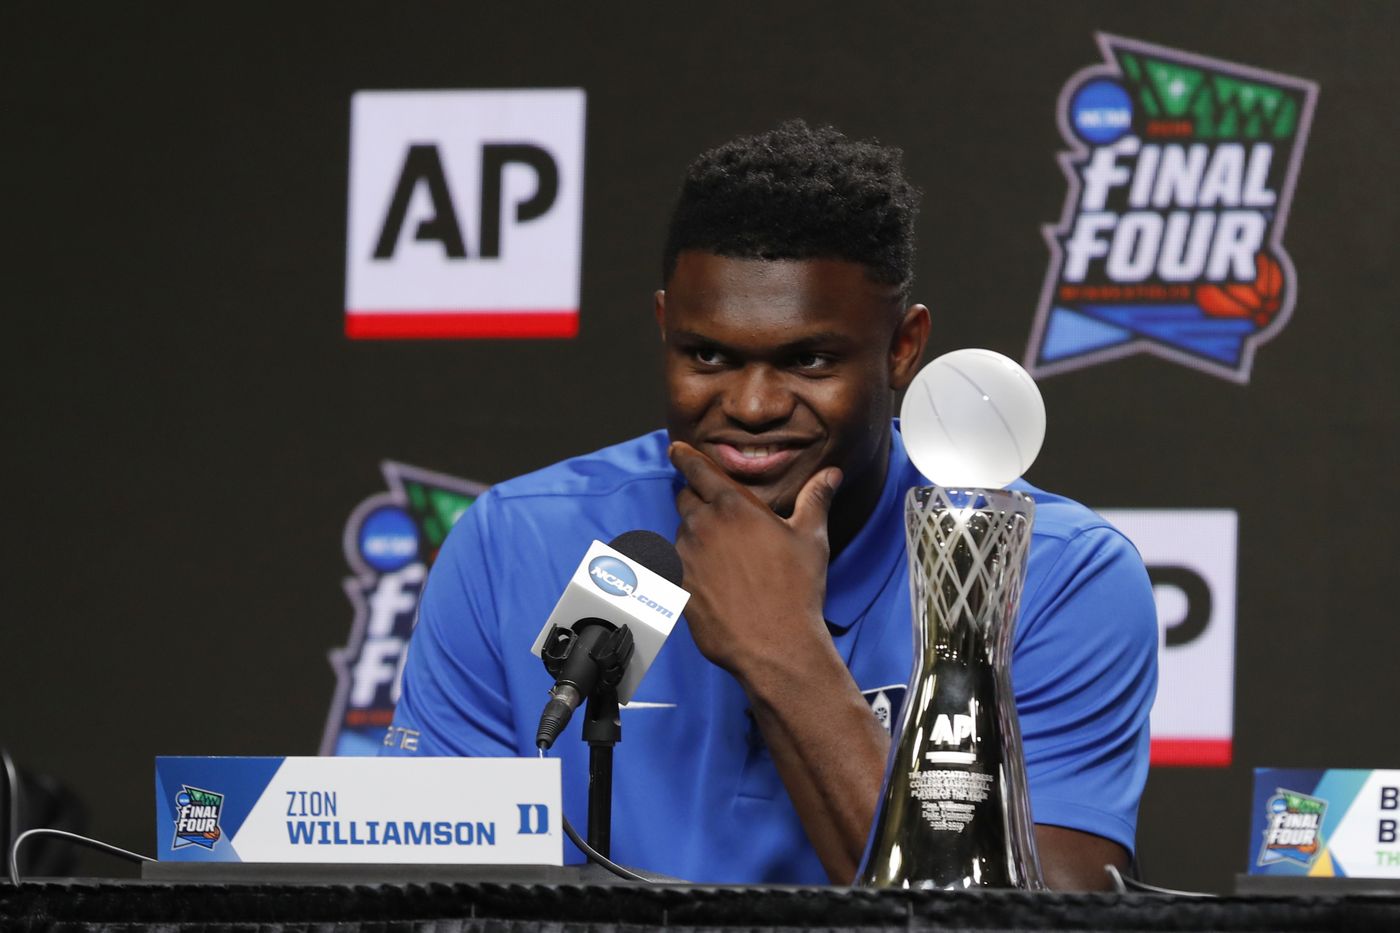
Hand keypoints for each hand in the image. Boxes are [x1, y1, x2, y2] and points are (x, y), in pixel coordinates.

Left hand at [669, 441, 841, 680]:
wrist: (775, 645)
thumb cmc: (796, 590)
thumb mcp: (811, 538)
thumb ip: (815, 499)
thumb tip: (830, 474)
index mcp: (732, 506)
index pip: (697, 469)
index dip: (684, 456)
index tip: (676, 450)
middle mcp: (702, 526)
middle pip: (685, 499)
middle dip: (696, 500)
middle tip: (717, 516)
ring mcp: (685, 557)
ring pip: (680, 534)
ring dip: (695, 537)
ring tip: (725, 560)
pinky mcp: (677, 586)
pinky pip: (675, 567)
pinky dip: (688, 567)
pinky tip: (711, 583)